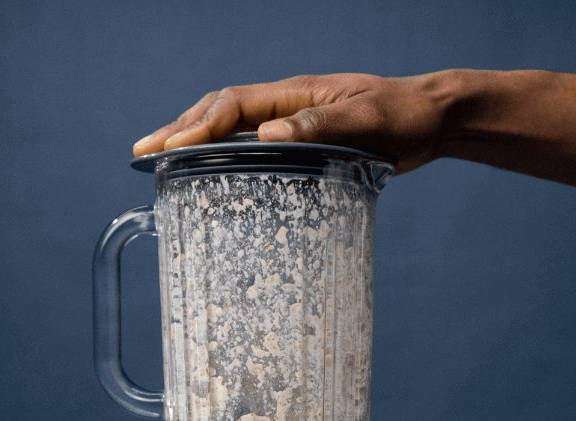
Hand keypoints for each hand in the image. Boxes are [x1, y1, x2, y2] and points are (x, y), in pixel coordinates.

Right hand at [132, 72, 457, 172]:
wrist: (433, 118)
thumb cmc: (405, 116)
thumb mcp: (367, 121)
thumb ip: (321, 126)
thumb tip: (267, 133)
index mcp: (295, 94)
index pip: (232, 106)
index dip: (197, 126)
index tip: (167, 147)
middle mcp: (288, 104)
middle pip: (220, 111)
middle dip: (180, 128)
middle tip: (142, 151)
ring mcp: (295, 120)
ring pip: (233, 125)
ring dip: (196, 138)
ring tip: (161, 157)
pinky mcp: (306, 140)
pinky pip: (255, 142)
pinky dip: (227, 152)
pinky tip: (214, 171)